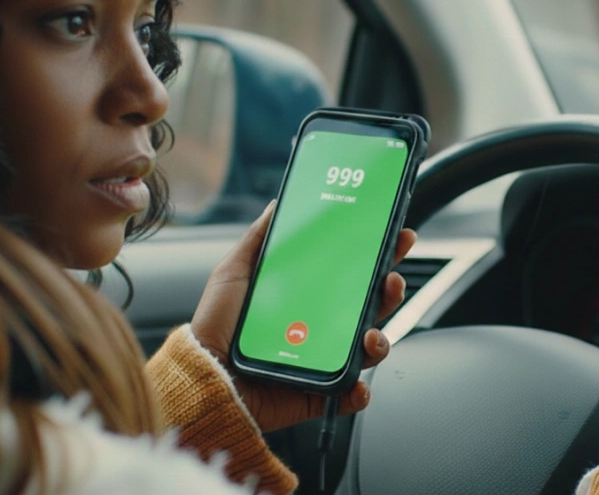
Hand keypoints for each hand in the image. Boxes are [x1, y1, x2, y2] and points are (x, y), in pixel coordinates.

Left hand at [190, 201, 417, 432]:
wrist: (202, 374)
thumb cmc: (216, 324)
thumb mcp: (234, 272)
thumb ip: (258, 239)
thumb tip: (278, 205)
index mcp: (309, 295)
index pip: (353, 272)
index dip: (379, 254)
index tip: (395, 236)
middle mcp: (322, 326)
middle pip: (371, 306)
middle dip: (390, 291)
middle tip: (392, 278)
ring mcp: (324, 359)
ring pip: (369, 347)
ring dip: (381, 339)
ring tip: (371, 334)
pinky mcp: (319, 392)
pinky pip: (350, 394)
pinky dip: (360, 392)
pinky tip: (357, 385)